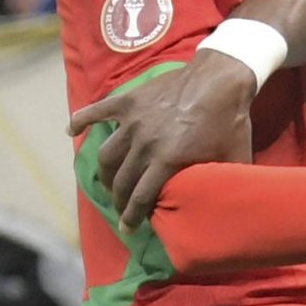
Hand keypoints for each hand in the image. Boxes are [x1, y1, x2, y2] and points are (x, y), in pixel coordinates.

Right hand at [67, 50, 255, 225]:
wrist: (221, 77)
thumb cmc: (231, 120)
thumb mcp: (234, 159)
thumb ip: (228, 185)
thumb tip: (235, 209)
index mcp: (168, 160)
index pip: (141, 198)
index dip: (131, 217)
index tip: (127, 228)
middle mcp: (145, 143)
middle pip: (122, 181)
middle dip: (118, 200)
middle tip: (121, 208)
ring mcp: (133, 121)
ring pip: (107, 155)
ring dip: (105, 174)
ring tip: (109, 183)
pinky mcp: (128, 101)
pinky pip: (97, 111)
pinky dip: (81, 120)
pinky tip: (70, 130)